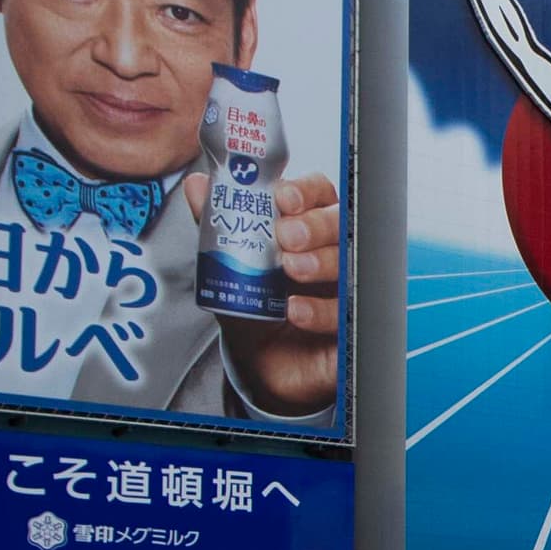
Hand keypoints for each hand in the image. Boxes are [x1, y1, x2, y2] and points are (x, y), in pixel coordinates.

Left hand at [181, 171, 343, 419]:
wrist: (261, 365)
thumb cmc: (254, 309)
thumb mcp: (230, 267)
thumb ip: (216, 224)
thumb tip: (197, 184)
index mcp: (308, 228)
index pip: (318, 194)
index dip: (305, 191)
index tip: (283, 198)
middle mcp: (333, 252)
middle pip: (343, 223)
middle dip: (316, 225)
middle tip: (287, 236)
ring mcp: (347, 286)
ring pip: (353, 263)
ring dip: (322, 261)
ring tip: (290, 269)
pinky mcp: (352, 324)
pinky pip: (349, 312)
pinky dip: (322, 310)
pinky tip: (297, 311)